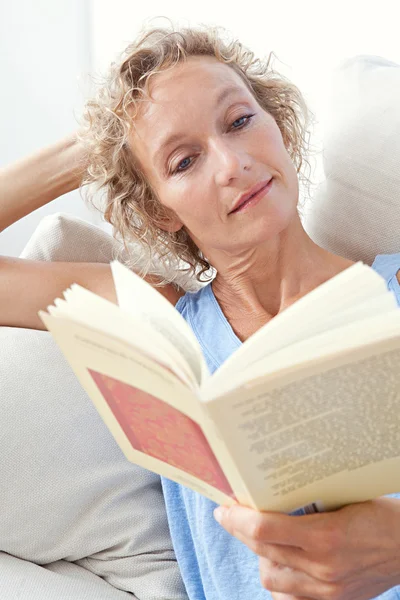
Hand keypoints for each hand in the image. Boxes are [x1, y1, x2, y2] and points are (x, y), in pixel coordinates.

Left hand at [213, 497, 399, 599]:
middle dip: (240, 530)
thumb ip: (307, 503)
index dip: (237, 518)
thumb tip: (269, 494)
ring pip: (270, 578)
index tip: (224, 507)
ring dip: (258, 557)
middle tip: (231, 515)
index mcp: (325, 536)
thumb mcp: (343, 499)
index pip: (263, 529)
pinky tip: (281, 563)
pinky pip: (289, 598)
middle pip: (261, 551)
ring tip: (260, 538)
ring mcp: (326, 589)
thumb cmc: (380, 515)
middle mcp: (322, 567)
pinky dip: (279, 581)